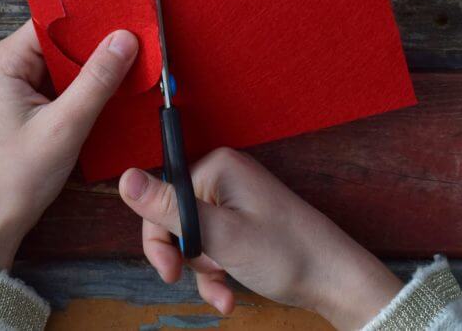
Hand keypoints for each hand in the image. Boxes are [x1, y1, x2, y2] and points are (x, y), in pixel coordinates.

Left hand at [0, 20, 138, 269]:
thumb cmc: (17, 177)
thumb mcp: (65, 126)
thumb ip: (97, 80)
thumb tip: (126, 39)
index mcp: (5, 61)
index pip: (53, 22)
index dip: (90, 17)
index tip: (128, 15)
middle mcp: (8, 65)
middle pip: (61, 40)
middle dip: (98, 43)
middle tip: (141, 39)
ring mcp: (18, 85)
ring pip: (66, 62)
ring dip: (96, 66)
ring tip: (136, 60)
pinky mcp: (29, 104)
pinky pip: (64, 82)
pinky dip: (88, 85)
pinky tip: (116, 86)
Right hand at [119, 148, 401, 328]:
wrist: (337, 280)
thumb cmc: (287, 253)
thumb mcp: (220, 236)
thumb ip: (170, 209)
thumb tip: (124, 178)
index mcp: (217, 167)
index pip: (162, 197)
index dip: (159, 237)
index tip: (169, 271)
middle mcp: (225, 176)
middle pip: (175, 219)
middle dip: (184, 257)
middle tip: (192, 281)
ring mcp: (236, 200)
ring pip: (193, 238)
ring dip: (202, 270)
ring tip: (224, 291)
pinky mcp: (244, 222)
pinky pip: (213, 246)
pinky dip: (216, 273)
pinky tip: (228, 294)